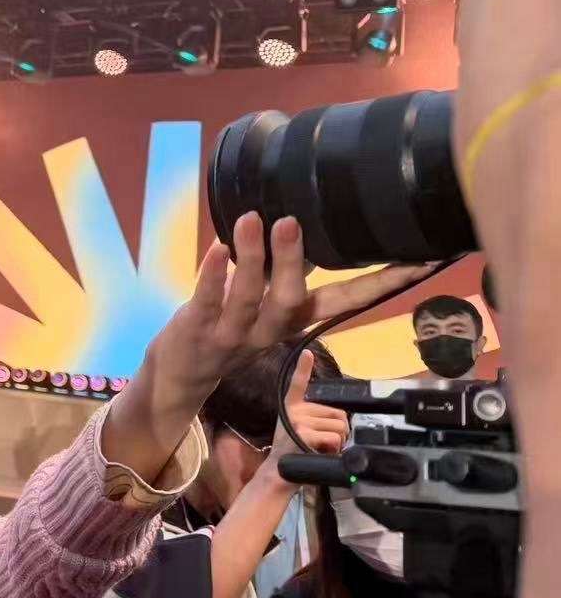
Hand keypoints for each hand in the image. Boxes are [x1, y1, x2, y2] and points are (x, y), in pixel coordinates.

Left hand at [138, 215, 429, 428]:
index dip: (381, 286)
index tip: (418, 262)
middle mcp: (269, 332)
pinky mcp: (197, 329)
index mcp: (294, 321)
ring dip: (251, 259)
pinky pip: (207, 301)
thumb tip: (315, 225)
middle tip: (292, 220)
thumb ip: (289, 275)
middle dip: (293, 262)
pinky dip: (211, 275)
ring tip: (253, 219)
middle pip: (290, 301)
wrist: (180, 378)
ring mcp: (232, 334)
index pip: (345, 303)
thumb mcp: (268, 308)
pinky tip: (217, 247)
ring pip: (249, 300)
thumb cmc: (229, 327)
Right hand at [266, 349, 350, 476]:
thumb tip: (343, 424)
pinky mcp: (303, 432)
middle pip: (338, 413)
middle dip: (340, 431)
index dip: (303, 367)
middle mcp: (293, 410)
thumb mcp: (301, 432)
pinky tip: (320, 453)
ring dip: (339, 442)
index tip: (306, 353)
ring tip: (322, 450)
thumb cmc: (296, 455)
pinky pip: (334, 436)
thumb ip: (317, 421)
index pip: (298, 383)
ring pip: (340, 426)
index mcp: (292, 407)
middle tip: (325, 444)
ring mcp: (297, 420)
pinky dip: (335, 448)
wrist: (281, 474)